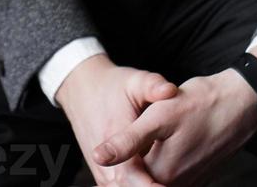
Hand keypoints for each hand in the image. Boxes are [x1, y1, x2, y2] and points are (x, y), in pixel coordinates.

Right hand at [56, 53, 178, 185]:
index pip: (135, 177)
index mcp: (115, 141)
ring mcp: (103, 172)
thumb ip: (153, 86)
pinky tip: (154, 180)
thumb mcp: (135, 81)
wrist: (83, 89)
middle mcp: (106, 164)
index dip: (153, 186)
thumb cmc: (113, 85)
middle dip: (151, 186)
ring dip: (144, 185)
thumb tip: (170, 90)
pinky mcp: (104, 175)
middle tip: (172, 183)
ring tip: (165, 181)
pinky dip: (137, 185)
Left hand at [92, 67, 256, 186]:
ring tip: (155, 136)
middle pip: (142, 179)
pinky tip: (167, 142)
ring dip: (147, 165)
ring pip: (157, 179)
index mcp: (161, 173)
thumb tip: (99, 156)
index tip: (111, 150)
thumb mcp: (160, 115)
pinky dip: (162, 166)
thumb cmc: (202, 104)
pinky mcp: (199, 176)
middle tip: (145, 133)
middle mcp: (176, 184)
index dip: (116, 167)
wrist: (241, 102)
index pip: (126, 178)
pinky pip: (173, 178)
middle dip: (132, 165)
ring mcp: (190, 182)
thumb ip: (128, 141)